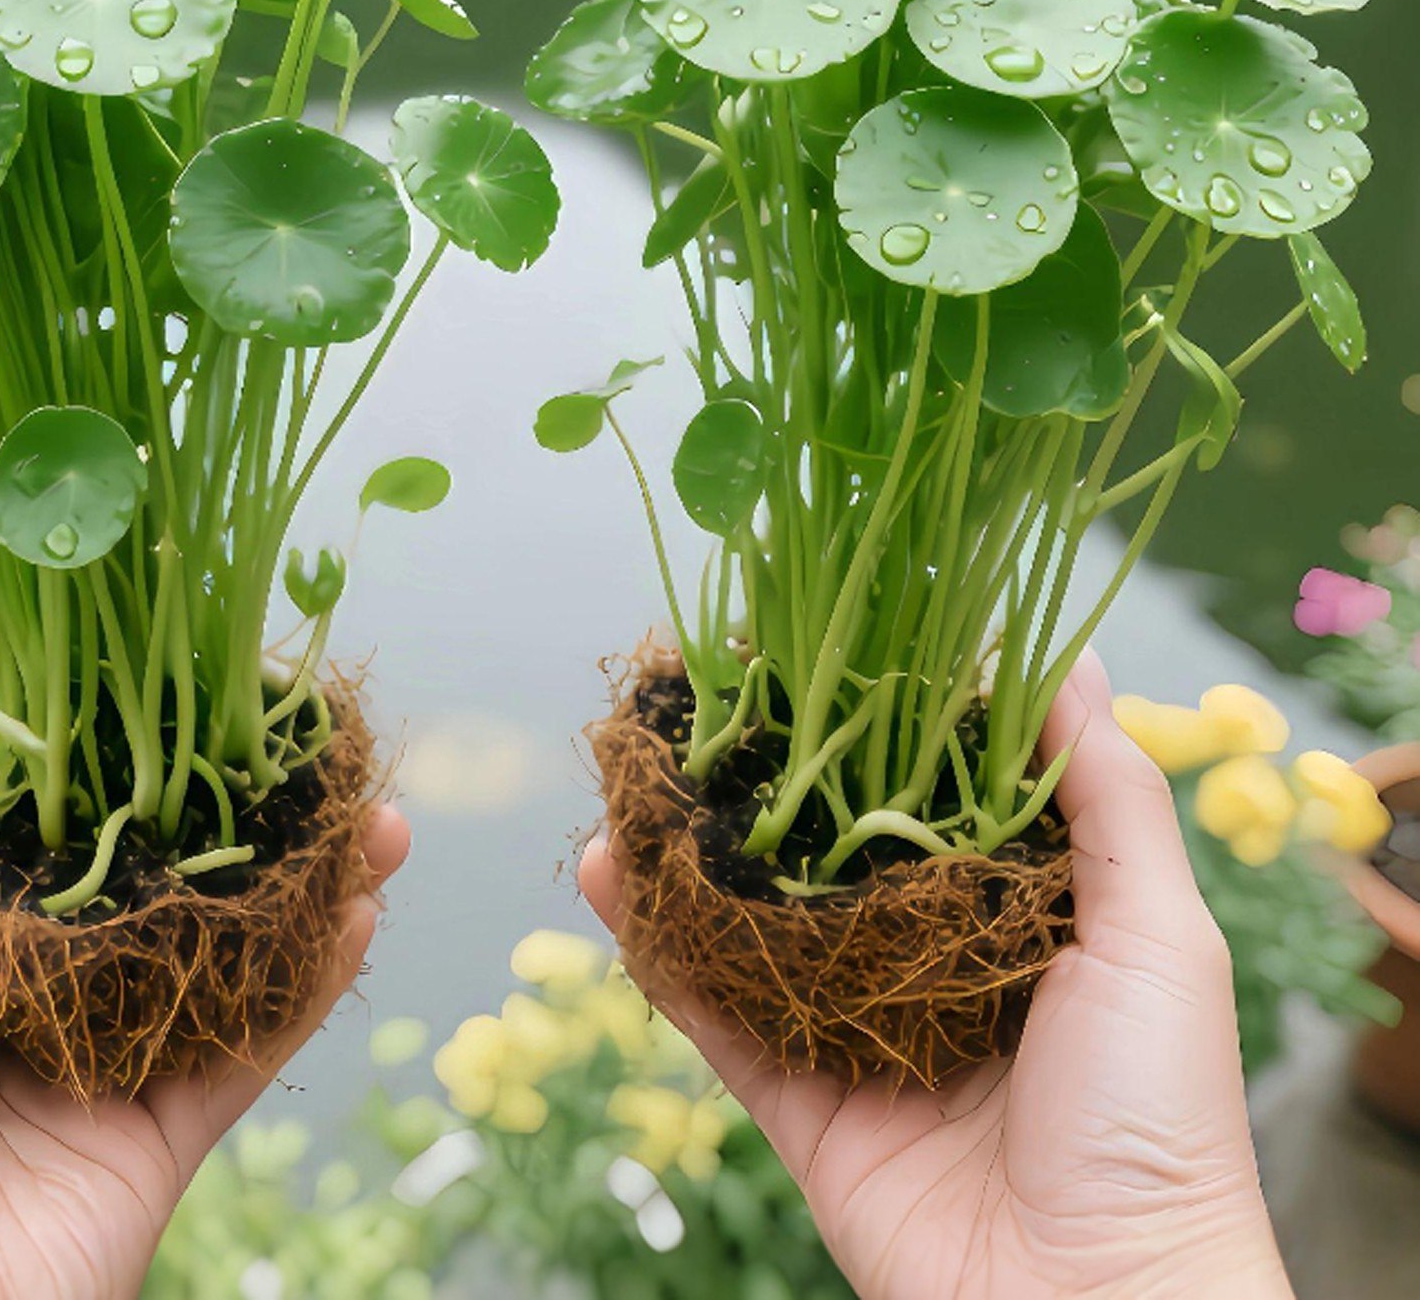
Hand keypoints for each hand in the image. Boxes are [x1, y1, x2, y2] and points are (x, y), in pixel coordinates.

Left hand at [0, 639, 408, 1299]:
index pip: (61, 809)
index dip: (123, 739)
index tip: (185, 665)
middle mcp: (51, 980)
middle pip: (169, 869)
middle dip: (244, 802)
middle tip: (308, 735)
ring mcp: (119, 1053)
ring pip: (238, 944)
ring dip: (312, 877)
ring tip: (377, 810)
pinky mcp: (171, 1126)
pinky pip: (262, 1038)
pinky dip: (322, 977)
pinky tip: (368, 907)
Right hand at [581, 650, 1291, 1299]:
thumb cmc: (1157, 1118)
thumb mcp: (1160, 938)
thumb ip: (1107, 798)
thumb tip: (1068, 657)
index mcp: (1019, 921)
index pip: (928, 797)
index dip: (869, 727)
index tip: (808, 651)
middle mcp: (928, 968)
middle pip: (823, 854)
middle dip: (758, 783)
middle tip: (694, 706)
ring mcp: (855, 1037)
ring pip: (751, 926)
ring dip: (684, 855)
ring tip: (626, 780)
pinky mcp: (799, 1107)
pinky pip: (714, 1016)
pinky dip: (656, 949)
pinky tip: (609, 876)